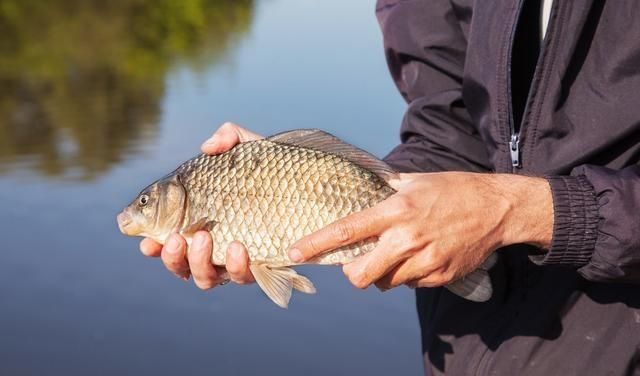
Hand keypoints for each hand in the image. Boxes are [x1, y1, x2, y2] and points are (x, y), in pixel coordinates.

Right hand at [139, 122, 261, 288]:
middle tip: (175, 238)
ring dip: (199, 262)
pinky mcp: (261, 267)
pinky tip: (239, 247)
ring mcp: (236, 260)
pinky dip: (236, 266)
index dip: (154, 244)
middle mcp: (215, 246)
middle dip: (172, 257)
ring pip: (207, 278)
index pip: (170, 238)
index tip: (146, 241)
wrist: (314, 189)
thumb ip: (228, 138)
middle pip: (182, 265)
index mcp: (201, 221)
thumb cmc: (274, 170)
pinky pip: (243, 277)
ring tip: (204, 237)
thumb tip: (207, 147)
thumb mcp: (251, 148)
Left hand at [288, 172, 552, 289]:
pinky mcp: (439, 275)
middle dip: (353, 273)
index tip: (294, 252)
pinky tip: (420, 256)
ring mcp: (425, 260)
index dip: (317, 244)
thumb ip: (384, 188)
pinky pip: (410, 285)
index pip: (347, 230)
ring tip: (398, 253)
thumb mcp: (415, 180)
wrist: (497, 208)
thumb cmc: (453, 189)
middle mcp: (407, 238)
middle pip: (361, 275)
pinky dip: (407, 275)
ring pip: (385, 283)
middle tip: (357, 263)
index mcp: (396, 210)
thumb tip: (359, 187)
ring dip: (383, 274)